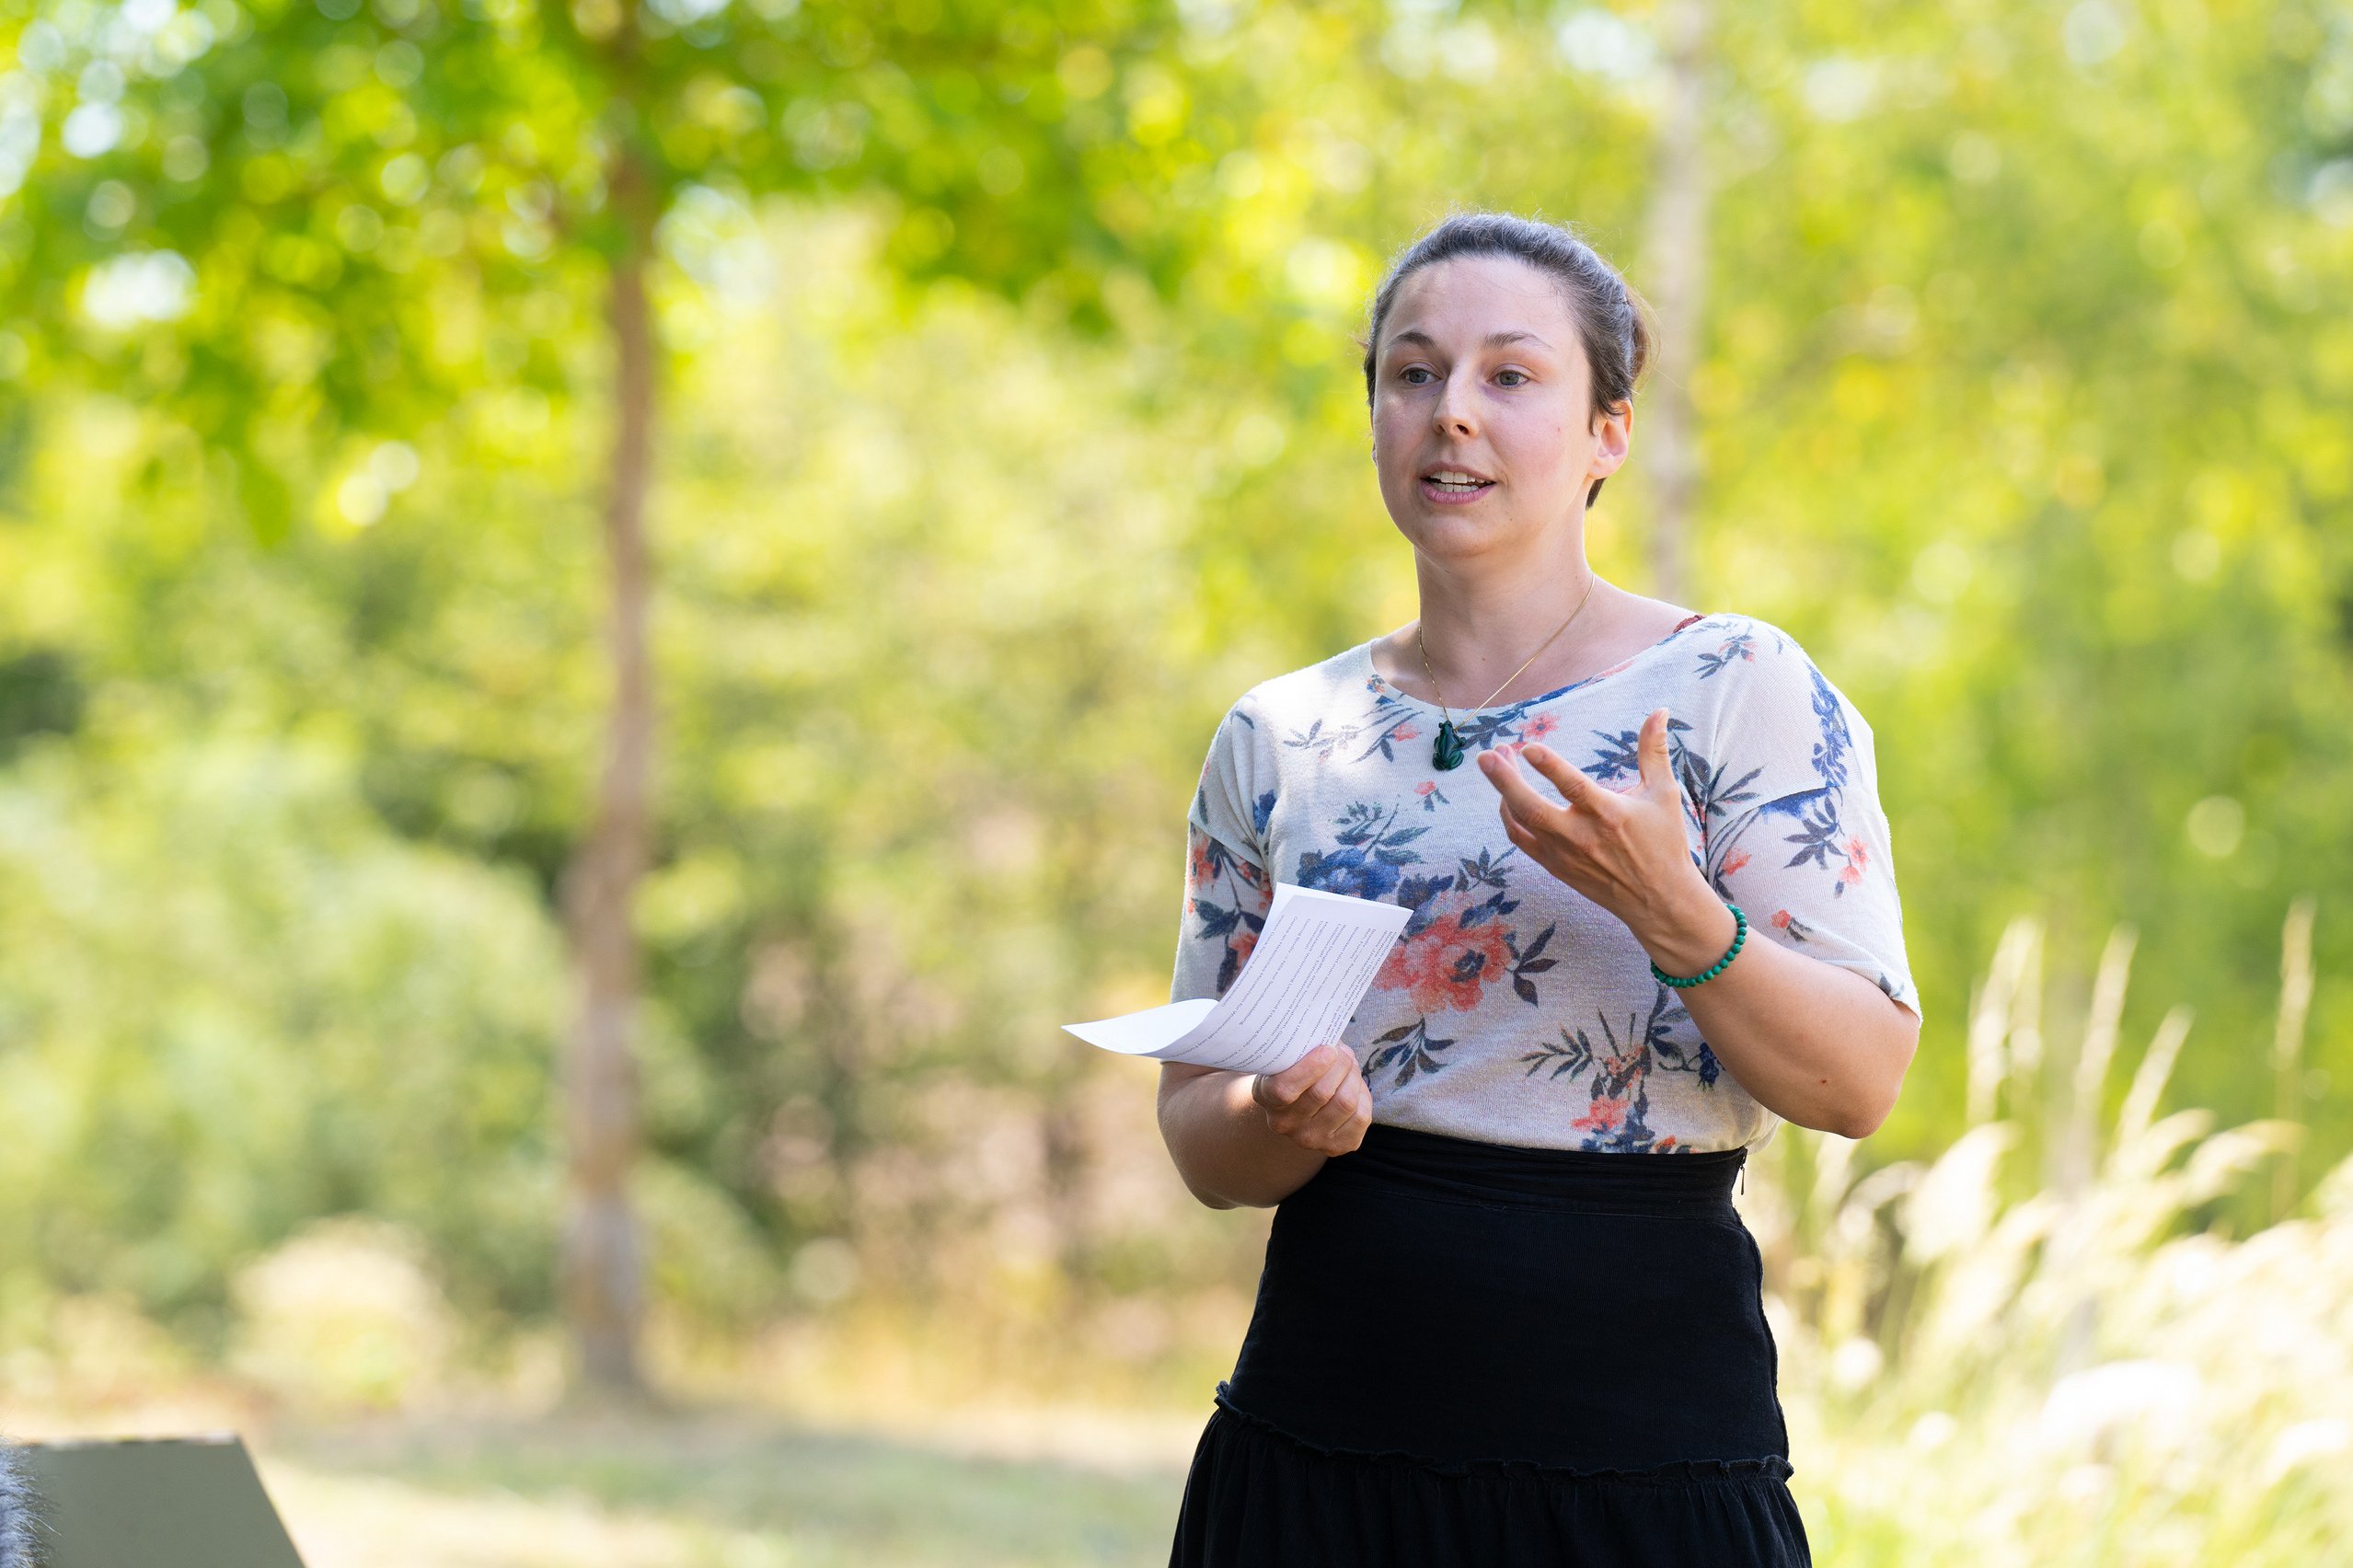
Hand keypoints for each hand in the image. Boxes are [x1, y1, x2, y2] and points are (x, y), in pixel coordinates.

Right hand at [1251, 1043, 1370, 1155]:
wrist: (1297, 1104)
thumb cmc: (1295, 1067)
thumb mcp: (1290, 1054)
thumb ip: (1304, 1045)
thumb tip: (1330, 1033)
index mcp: (1266, 1096)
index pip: (1285, 1089)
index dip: (1310, 1068)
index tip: (1328, 1049)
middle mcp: (1284, 1124)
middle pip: (1322, 1093)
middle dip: (1340, 1064)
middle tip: (1341, 1052)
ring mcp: (1310, 1139)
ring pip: (1345, 1103)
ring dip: (1353, 1077)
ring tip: (1349, 1066)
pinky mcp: (1336, 1147)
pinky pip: (1361, 1117)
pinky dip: (1363, 1096)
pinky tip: (1353, 1088)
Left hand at [1477, 706, 1706, 945]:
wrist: (1658, 900)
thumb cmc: (1664, 842)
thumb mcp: (1664, 793)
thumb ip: (1653, 750)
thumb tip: (1660, 710)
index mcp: (1609, 813)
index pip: (1573, 787)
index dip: (1549, 766)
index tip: (1527, 747)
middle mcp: (1582, 836)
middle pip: (1532, 809)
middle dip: (1504, 781)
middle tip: (1486, 755)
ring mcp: (1564, 855)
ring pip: (1520, 824)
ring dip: (1502, 794)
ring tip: (1494, 763)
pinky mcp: (1556, 867)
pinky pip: (1521, 840)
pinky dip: (1508, 818)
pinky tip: (1506, 797)